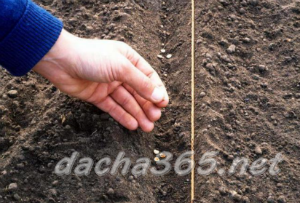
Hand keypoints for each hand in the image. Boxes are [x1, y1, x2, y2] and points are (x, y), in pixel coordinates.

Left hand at [33, 30, 168, 131]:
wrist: (61, 62)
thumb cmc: (92, 57)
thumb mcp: (121, 68)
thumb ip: (141, 83)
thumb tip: (159, 96)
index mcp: (129, 59)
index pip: (148, 77)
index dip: (157, 91)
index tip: (164, 104)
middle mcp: (120, 72)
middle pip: (138, 91)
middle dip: (148, 105)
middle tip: (155, 119)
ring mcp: (108, 85)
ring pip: (127, 101)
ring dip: (138, 114)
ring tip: (148, 127)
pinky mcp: (97, 96)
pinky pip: (113, 107)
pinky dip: (123, 116)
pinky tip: (132, 125)